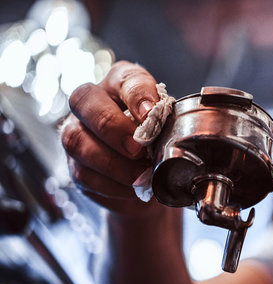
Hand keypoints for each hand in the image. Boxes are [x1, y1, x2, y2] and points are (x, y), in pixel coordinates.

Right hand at [61, 61, 162, 214]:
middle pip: (83, 100)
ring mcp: (77, 132)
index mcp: (121, 84)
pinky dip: (111, 185)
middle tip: (138, 149)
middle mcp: (92, 102)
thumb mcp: (168, 127)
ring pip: (76, 140)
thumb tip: (168, 136)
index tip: (152, 113)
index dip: (138, 95)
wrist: (151, 177)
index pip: (125, 78)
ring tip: (140, 175)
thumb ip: (166, 125)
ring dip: (112, 162)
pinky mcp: (75, 164)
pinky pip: (83, 173)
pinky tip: (131, 188)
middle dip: (112, 127)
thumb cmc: (159, 142)